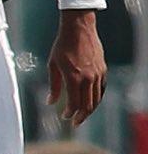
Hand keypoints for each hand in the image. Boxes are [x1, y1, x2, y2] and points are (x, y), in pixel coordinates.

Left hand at [48, 8, 105, 127]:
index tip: (65, 117)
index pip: (74, 103)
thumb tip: (50, 102)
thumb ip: (54, 86)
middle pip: (88, 104)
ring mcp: (98, 74)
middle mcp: (88, 78)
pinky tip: (90, 101)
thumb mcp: (52, 66)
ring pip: (97, 98)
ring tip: (82, 115)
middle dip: (81, 116)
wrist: (79, 29)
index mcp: (74, 78)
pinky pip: (101, 89)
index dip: (70, 113)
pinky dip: (96, 98)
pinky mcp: (103, 70)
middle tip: (75, 123)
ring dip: (90, 109)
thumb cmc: (62, 46)